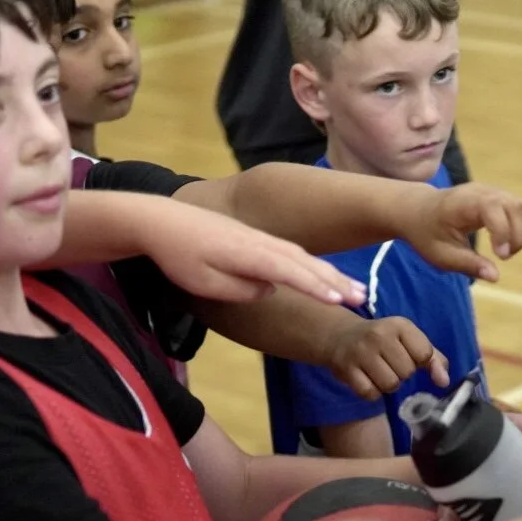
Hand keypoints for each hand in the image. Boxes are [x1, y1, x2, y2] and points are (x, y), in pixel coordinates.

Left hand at [139, 199, 368, 307]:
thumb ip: (240, 290)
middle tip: (361, 298)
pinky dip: (311, 264)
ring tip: (352, 288)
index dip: (316, 287)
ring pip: (301, 256)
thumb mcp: (204, 283)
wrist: (160, 219)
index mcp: (248, 255)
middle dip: (335, 280)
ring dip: (329, 273)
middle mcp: (260, 242)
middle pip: (305, 263)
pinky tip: (322, 274)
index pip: (290, 273)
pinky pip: (291, 252)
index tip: (339, 301)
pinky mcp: (255, 237)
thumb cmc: (177, 255)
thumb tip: (271, 289)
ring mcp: (259, 237)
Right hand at [325, 316, 448, 398]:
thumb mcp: (409, 340)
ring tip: (379, 372)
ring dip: (388, 384)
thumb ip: (433, 359)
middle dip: (402, 374)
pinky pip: (370, 393)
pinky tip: (367, 379)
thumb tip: (444, 381)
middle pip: (407, 372)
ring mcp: (361, 352)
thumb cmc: (383, 340)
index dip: (419, 361)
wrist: (341, 336)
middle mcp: (379, 335)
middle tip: (389, 363)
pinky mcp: (347, 369)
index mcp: (400, 325)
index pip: (424, 354)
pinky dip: (372, 392)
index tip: (407, 355)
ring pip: (390, 385)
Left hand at [400, 183, 521, 281]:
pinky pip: (521, 209)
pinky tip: (506, 243)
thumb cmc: (428, 234)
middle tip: (503, 257)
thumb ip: (468, 265)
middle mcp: (482, 192)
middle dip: (518, 236)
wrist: (419, 211)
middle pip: (516, 206)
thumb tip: (496, 277)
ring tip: (504, 252)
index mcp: (463, 203)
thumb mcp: (442, 255)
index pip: (494, 208)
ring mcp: (492, 192)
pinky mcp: (499, 197)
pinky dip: (521, 227)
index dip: (503, 231)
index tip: (501, 257)